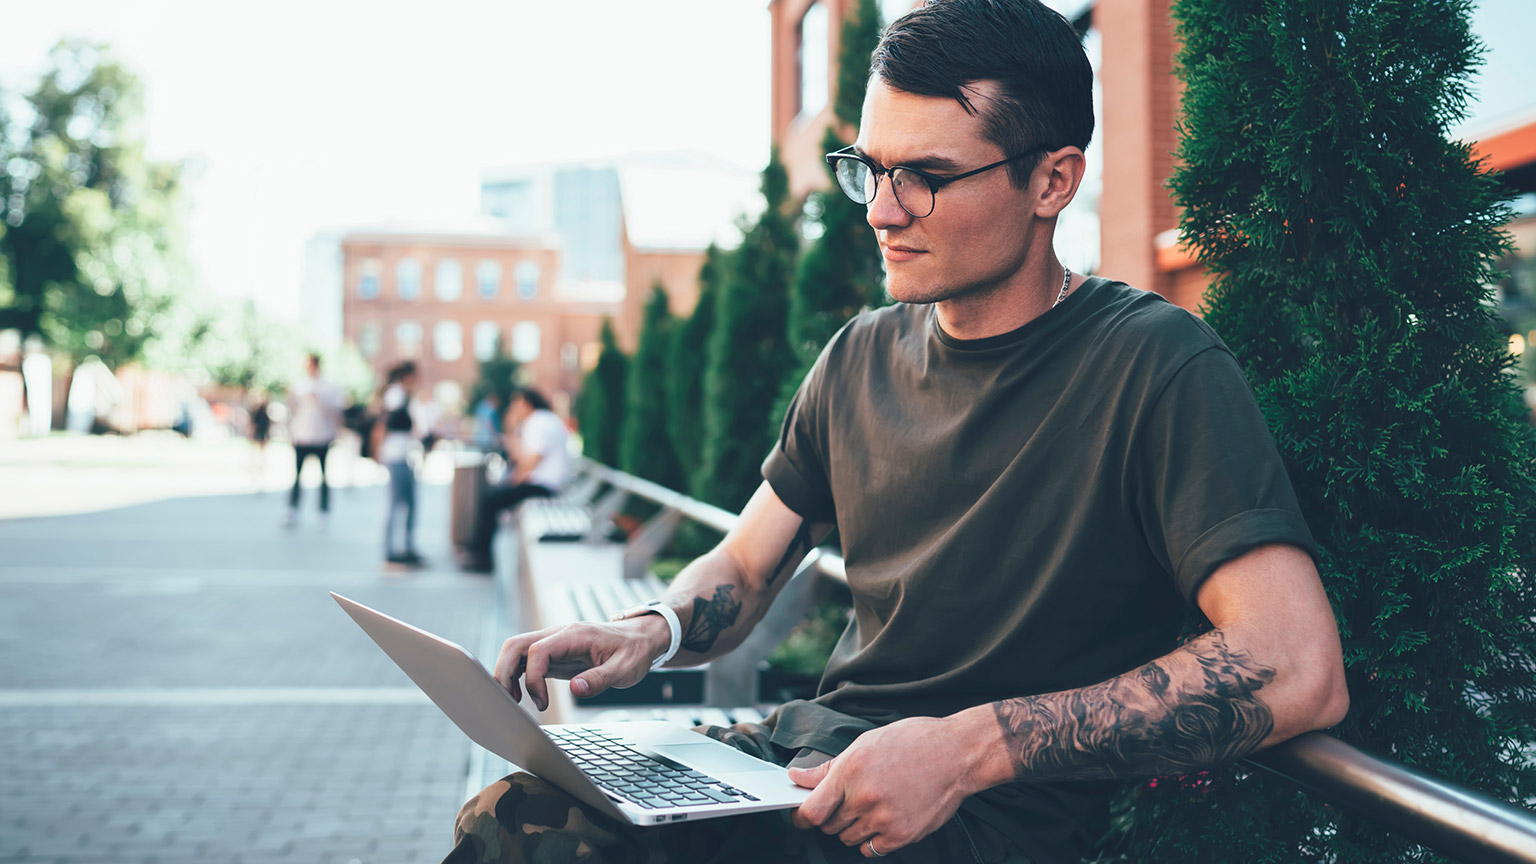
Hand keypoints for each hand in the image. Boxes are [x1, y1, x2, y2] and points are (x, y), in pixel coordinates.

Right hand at [491, 617, 668, 710]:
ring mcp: (554, 643)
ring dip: (508, 674)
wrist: (640, 639)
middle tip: (508, 702)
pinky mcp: (554, 654)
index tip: (542, 704)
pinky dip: (519, 677)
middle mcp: (559, 634)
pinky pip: (527, 661)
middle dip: (504, 672)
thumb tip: (576, 690)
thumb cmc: (634, 651)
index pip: (538, 650)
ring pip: (517, 651)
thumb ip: (600, 679)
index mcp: (574, 635)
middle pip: (516, 645)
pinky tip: (522, 696)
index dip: (533, 679)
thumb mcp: (625, 669)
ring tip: (513, 702)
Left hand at [788, 717, 986, 857]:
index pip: (812, 810)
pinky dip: (872, 840)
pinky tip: (882, 821)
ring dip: (852, 828)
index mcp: (850, 771)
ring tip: (871, 807)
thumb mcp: (865, 744)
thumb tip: (799, 777)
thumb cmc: (913, 742)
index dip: (801, 817)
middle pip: (829, 826)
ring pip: (848, 839)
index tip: (801, 817)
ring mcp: (884, 819)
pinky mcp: (902, 835)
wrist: (957, 753)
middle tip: (847, 803)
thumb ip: (829, 767)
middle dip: (832, 817)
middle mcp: (864, 797)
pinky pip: (872, 850)